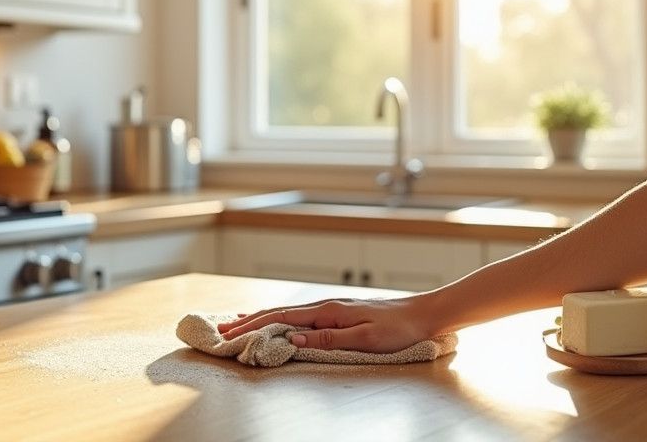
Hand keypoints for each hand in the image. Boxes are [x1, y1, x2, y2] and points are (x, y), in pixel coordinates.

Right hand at [216, 295, 435, 352]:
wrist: (425, 314)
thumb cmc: (399, 329)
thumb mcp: (365, 339)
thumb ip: (328, 339)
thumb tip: (291, 338)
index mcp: (327, 311)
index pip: (280, 318)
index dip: (252, 325)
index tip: (228, 332)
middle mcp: (325, 306)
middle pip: (277, 313)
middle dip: (247, 320)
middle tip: (221, 329)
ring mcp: (331, 309)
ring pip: (286, 313)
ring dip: (260, 318)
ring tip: (236, 321)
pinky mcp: (338, 314)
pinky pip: (300, 316)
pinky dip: (280, 318)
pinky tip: (277, 321)